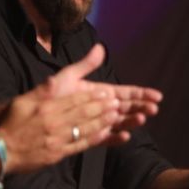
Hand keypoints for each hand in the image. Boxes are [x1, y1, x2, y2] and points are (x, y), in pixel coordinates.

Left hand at [39, 44, 163, 130]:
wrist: (32, 117)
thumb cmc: (49, 95)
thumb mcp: (67, 77)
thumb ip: (85, 65)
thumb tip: (100, 48)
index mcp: (97, 93)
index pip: (123, 92)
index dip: (140, 94)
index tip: (156, 96)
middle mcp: (99, 108)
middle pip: (125, 108)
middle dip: (140, 108)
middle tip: (154, 108)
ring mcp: (95, 123)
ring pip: (118, 123)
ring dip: (131, 121)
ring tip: (142, 118)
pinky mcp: (88, 138)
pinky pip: (104, 139)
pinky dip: (115, 138)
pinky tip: (125, 136)